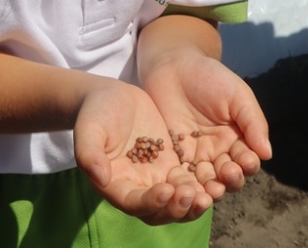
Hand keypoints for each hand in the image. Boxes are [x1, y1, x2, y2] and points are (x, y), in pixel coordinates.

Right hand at [73, 81, 212, 224]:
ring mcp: (156, 177)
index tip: (166, 189)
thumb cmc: (95, 112)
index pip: (134, 203)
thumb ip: (90, 153)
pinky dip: (202, 183)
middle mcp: (137, 188)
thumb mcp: (89, 129)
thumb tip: (100, 177)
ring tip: (211, 192)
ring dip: (194, 201)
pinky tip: (218, 176)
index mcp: (115, 185)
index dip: (150, 202)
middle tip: (194, 195)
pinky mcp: (171, 164)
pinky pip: (189, 179)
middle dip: (178, 208)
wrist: (111, 96)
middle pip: (160, 211)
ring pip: (178, 200)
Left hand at [141, 53, 271, 200]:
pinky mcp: (174, 157)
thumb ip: (253, 122)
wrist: (172, 66)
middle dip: (231, 178)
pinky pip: (183, 176)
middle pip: (229, 176)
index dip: (248, 163)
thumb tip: (268, 153)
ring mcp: (196, 156)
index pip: (247, 159)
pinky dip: (187, 185)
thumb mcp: (237, 95)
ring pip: (207, 181)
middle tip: (228, 173)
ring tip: (211, 189)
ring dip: (211, 188)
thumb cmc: (209, 77)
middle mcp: (219, 152)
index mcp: (238, 138)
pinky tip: (188, 187)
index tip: (246, 161)